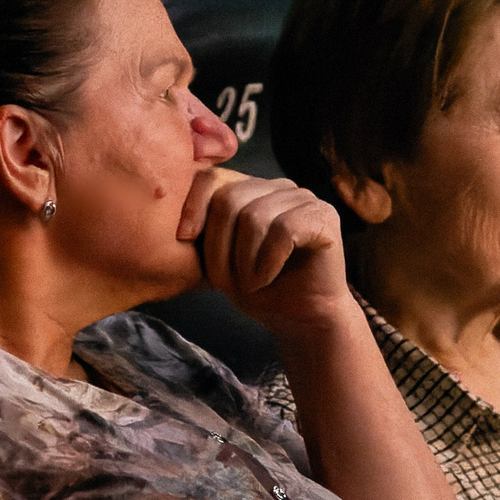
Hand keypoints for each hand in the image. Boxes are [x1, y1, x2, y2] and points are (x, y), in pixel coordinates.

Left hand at [178, 169, 351, 334]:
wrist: (302, 321)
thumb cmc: (259, 290)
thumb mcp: (219, 260)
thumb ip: (203, 232)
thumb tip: (174, 219)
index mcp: (251, 190)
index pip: (213, 178)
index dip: (194, 205)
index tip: (185, 238)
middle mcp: (278, 187)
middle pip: (229, 198)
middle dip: (219, 247)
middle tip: (228, 282)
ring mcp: (304, 198)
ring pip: (254, 216)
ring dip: (244, 261)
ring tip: (251, 284)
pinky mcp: (324, 217)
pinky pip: (283, 230)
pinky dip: (268, 262)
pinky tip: (269, 278)